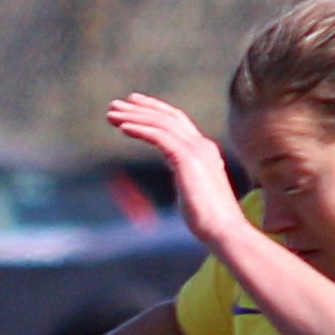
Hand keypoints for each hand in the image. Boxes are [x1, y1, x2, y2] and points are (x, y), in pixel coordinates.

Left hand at [107, 92, 239, 239]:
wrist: (223, 230)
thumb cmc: (207, 220)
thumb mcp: (193, 190)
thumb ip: (185, 177)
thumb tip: (178, 179)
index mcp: (204, 151)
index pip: (178, 122)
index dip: (155, 111)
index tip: (134, 105)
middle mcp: (201, 145)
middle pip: (168, 116)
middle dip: (140, 108)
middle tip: (115, 105)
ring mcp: (196, 150)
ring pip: (161, 123)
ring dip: (134, 116)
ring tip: (111, 114)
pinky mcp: (187, 159)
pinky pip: (159, 136)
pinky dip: (140, 129)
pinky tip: (122, 127)